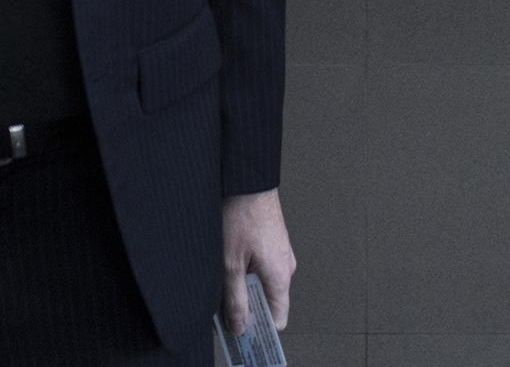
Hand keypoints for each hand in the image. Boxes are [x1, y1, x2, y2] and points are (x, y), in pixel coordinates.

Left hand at [221, 188, 295, 338]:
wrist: (247, 180)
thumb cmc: (242, 214)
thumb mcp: (230, 264)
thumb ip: (236, 299)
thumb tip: (240, 325)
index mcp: (280, 275)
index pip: (278, 319)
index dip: (259, 328)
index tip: (240, 329)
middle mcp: (286, 266)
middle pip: (269, 302)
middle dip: (247, 306)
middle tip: (224, 301)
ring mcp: (281, 253)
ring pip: (264, 284)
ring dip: (245, 286)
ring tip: (224, 274)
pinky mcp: (274, 243)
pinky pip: (263, 268)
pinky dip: (248, 271)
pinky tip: (230, 260)